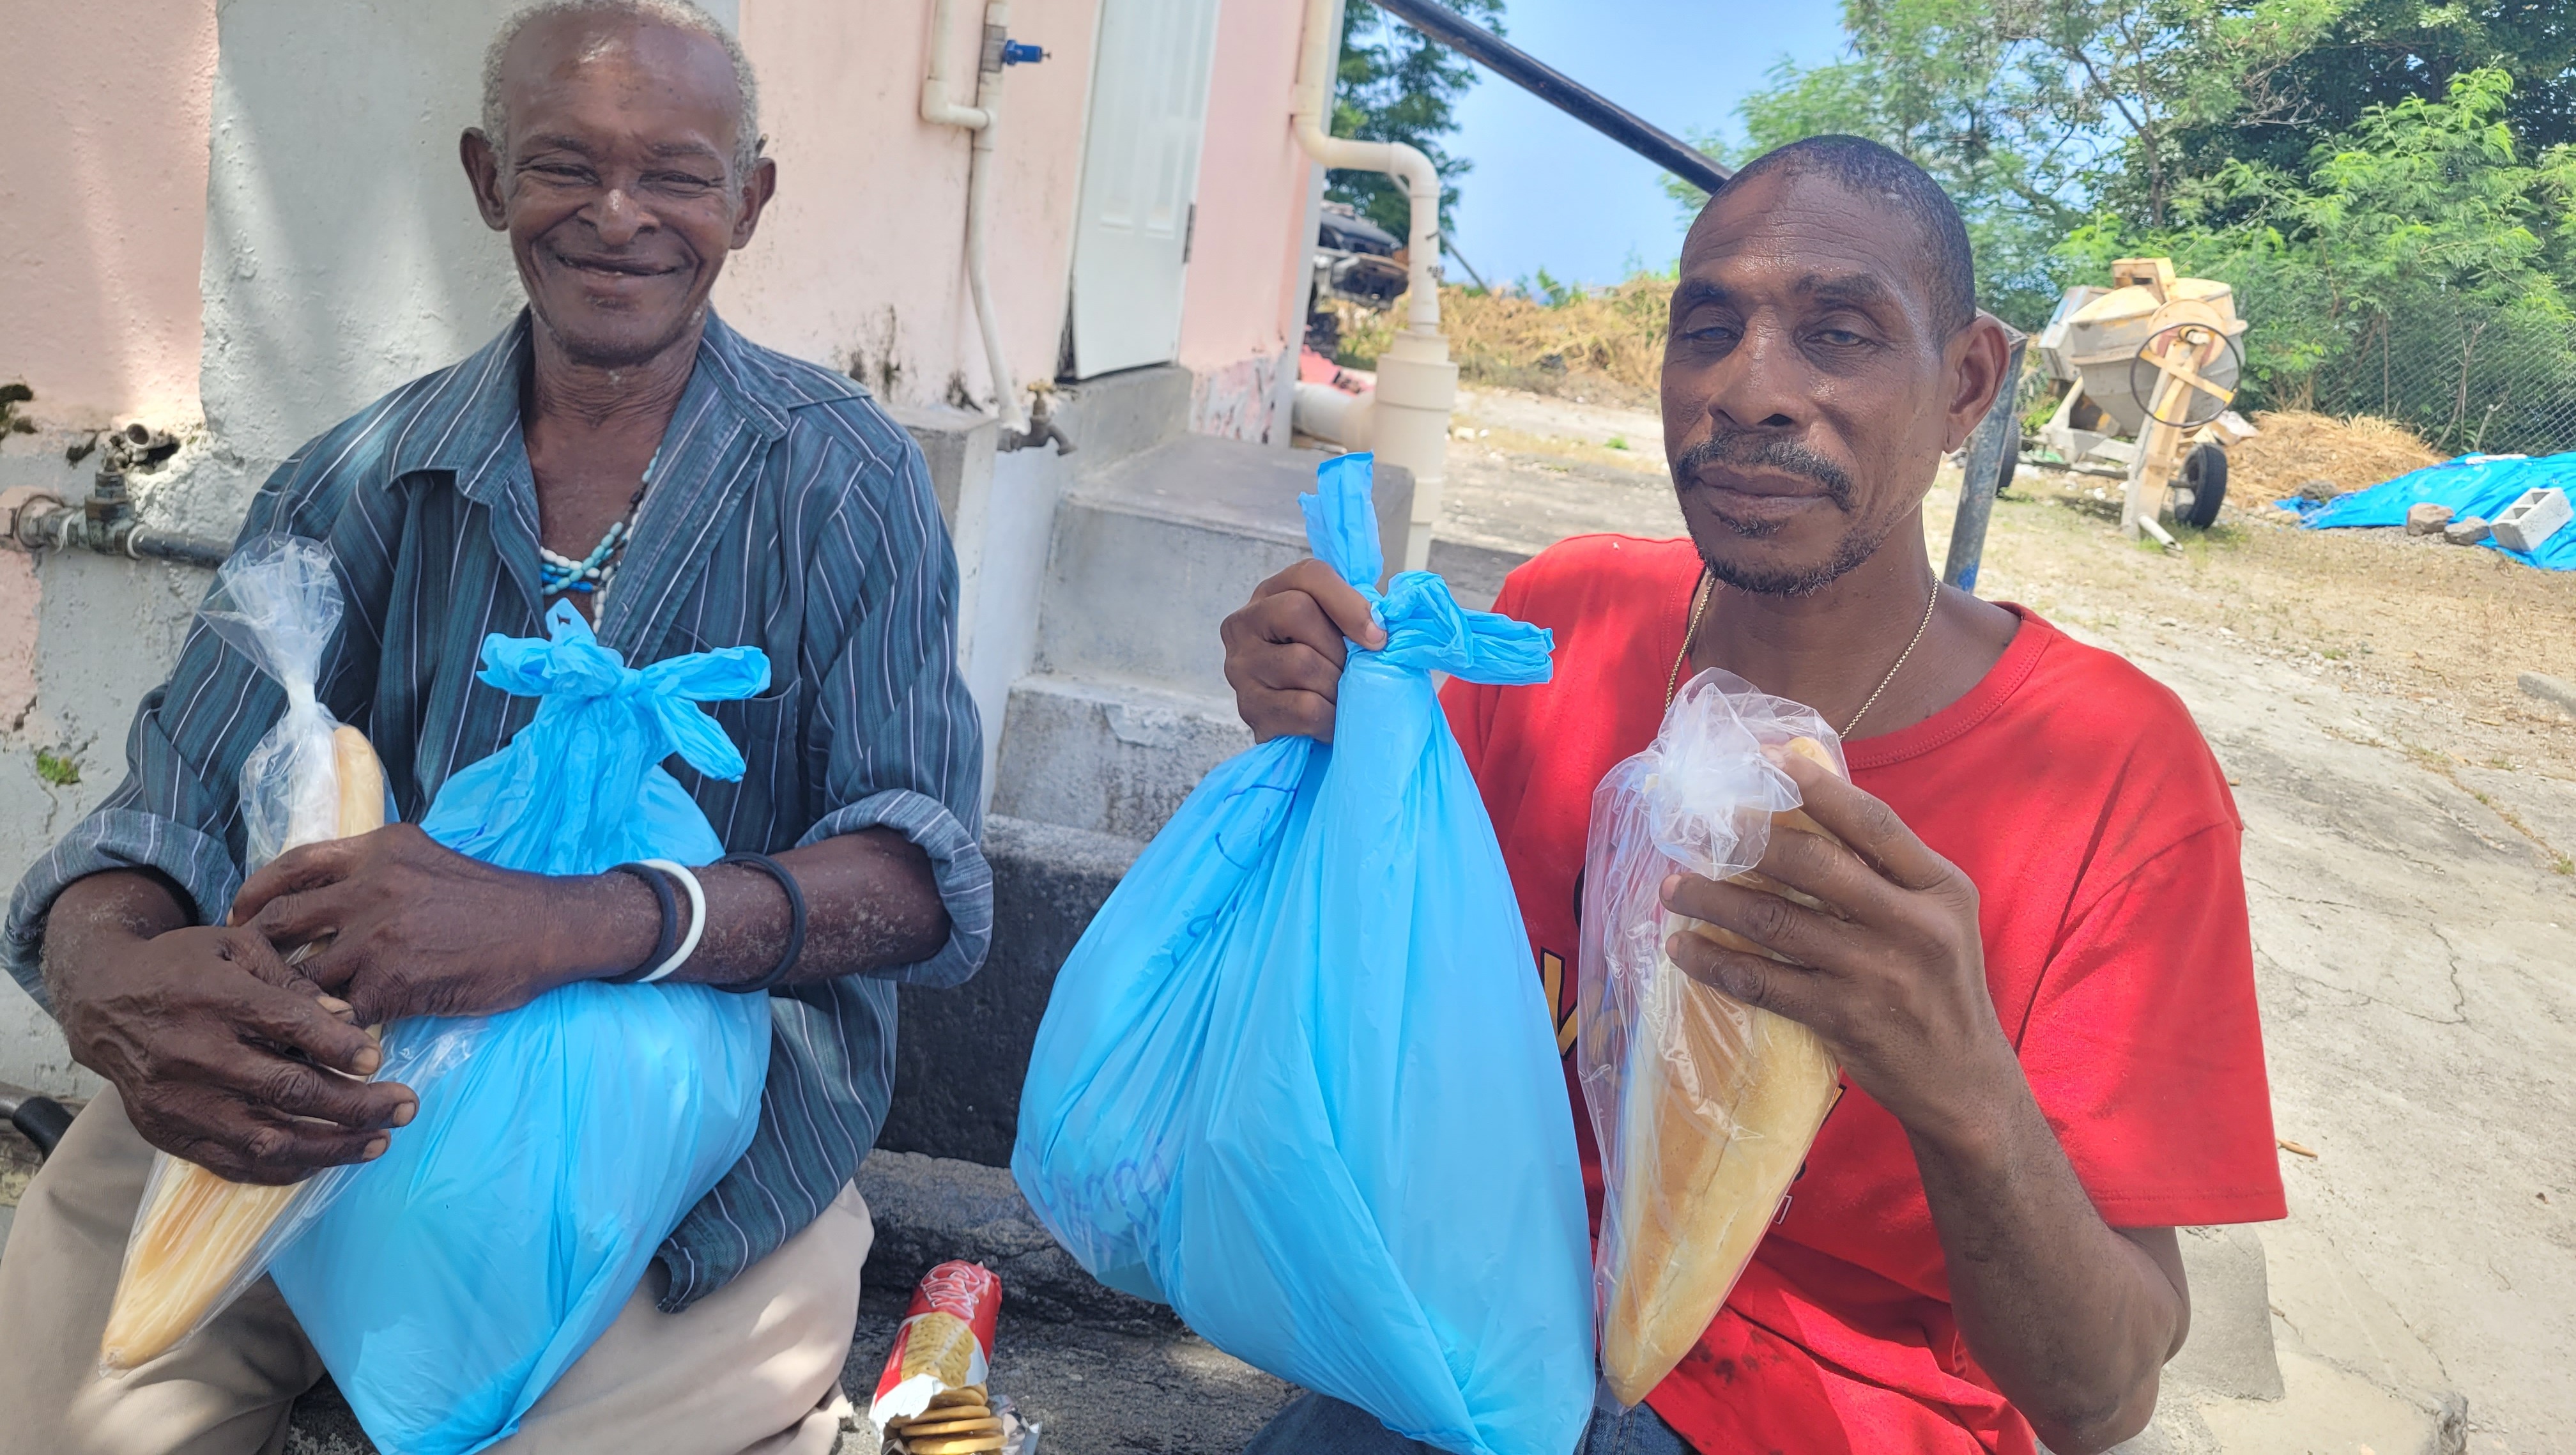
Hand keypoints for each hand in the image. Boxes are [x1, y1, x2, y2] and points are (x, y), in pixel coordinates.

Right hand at [48, 874, 414, 1183]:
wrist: (103, 1004)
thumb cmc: (184, 969)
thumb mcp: (236, 948)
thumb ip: (292, 981)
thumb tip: (348, 1017)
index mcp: (213, 999)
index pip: (285, 1027)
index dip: (337, 1047)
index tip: (378, 1059)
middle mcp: (193, 1055)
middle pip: (286, 1091)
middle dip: (354, 1105)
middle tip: (404, 1106)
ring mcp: (179, 1102)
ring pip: (265, 1138)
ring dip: (330, 1146)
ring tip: (379, 1141)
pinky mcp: (167, 1134)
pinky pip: (234, 1164)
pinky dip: (285, 1168)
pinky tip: (326, 1159)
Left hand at [234, 824, 649, 1023]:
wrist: (549, 927)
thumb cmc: (495, 900)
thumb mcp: (429, 860)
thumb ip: (378, 872)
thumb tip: (329, 898)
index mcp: (378, 850)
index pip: (293, 865)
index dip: (256, 893)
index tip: (239, 917)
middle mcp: (370, 885)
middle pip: (282, 920)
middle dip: (257, 953)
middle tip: (250, 978)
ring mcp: (379, 934)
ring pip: (304, 976)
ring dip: (291, 1004)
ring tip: (282, 1024)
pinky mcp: (394, 981)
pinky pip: (342, 1014)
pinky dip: (331, 1032)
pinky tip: (328, 1045)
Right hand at [1219, 558, 1384, 742]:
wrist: (1306, 727)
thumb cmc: (1328, 670)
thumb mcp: (1340, 631)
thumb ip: (1359, 614)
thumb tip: (1383, 624)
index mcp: (1271, 594)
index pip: (1309, 575)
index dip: (1349, 603)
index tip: (1378, 637)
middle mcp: (1244, 624)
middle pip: (1298, 612)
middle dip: (1338, 648)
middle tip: (1349, 672)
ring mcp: (1240, 667)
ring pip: (1301, 662)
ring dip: (1335, 685)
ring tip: (1339, 697)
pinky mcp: (1249, 708)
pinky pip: (1303, 707)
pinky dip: (1330, 717)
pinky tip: (1331, 720)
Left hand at [1659, 750, 2015, 1139]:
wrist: (1963, 1083)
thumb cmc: (1939, 986)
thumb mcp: (1938, 916)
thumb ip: (1888, 873)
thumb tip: (1806, 816)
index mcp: (1939, 886)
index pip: (1871, 821)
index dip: (1815, 786)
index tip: (1762, 758)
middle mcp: (1912, 923)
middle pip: (1813, 863)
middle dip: (1745, 840)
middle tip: (1694, 830)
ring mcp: (1875, 973)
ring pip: (1776, 921)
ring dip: (1713, 901)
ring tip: (1672, 888)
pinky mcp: (1843, 1017)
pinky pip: (1763, 981)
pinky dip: (1716, 962)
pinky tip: (1684, 949)